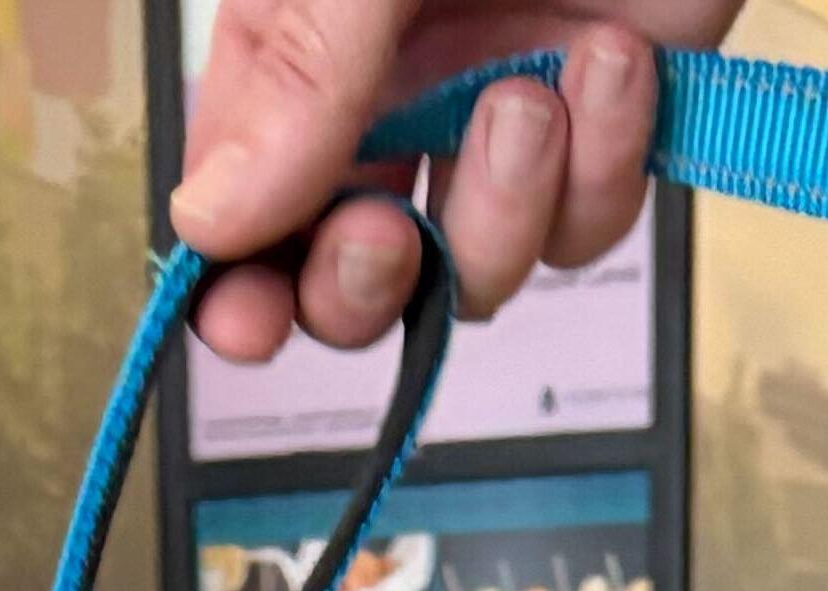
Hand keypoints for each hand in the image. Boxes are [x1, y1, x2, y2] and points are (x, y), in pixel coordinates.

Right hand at [170, 3, 736, 363]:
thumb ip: (300, 68)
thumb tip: (213, 219)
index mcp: (305, 31)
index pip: (245, 195)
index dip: (238, 282)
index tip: (245, 324)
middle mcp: (398, 81)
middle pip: (354, 270)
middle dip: (363, 284)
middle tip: (386, 236)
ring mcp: (505, 100)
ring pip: (478, 267)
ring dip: (502, 214)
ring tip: (530, 95)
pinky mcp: (613, 111)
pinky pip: (591, 221)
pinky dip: (605, 165)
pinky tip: (613, 61)